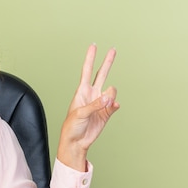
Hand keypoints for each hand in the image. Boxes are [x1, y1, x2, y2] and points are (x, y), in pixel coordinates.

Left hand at [57, 44, 119, 170]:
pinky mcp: (106, 113)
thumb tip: (109, 96)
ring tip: (106, 104)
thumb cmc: (71, 127)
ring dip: (111, 96)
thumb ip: (95, 104)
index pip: (87, 71)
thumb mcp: (80, 114)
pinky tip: (112, 107)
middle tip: (113, 50)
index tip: (93, 46)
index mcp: (82, 91)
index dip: (90, 58)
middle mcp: (92, 95)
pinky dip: (115, 105)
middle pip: (102, 74)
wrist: (76, 142)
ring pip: (111, 91)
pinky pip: (115, 105)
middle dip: (107, 62)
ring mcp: (100, 103)